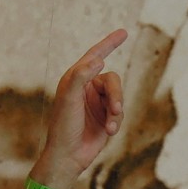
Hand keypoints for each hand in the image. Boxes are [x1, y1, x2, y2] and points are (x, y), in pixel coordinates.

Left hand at [34, 29, 126, 188]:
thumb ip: (81, 77)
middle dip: (116, 94)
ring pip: (118, 96)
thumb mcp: (69, 99)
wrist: (68, 156)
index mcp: (75, 80)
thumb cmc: (63, 126)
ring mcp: (98, 103)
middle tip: (116, 109)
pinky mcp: (106, 117)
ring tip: (111, 124)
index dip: (109, 43)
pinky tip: (109, 132)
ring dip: (117, 109)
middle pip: (112, 79)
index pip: (94, 56)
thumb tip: (98, 60)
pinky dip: (116, 121)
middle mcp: (87, 88)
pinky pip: (120, 112)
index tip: (124, 32)